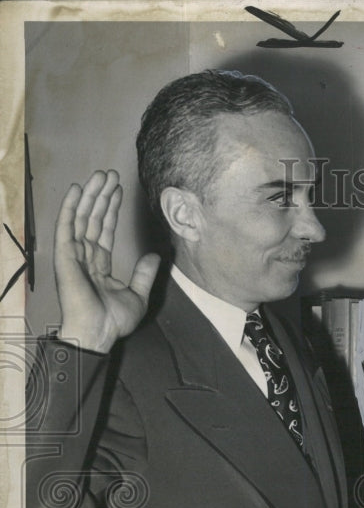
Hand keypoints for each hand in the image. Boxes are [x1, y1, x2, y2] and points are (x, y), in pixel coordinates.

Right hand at [54, 169, 160, 352]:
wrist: (98, 333)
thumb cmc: (114, 321)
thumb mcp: (138, 295)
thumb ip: (144, 274)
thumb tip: (154, 255)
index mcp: (100, 265)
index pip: (105, 230)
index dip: (111, 209)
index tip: (118, 191)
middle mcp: (85, 256)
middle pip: (93, 219)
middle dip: (101, 196)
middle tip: (110, 173)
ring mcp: (73, 255)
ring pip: (81, 217)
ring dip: (90, 195)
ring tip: (100, 174)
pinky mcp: (64, 256)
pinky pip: (66, 227)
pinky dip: (70, 207)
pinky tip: (76, 189)